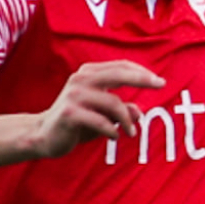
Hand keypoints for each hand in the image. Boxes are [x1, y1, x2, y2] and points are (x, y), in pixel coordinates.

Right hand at [28, 60, 166, 159]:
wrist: (44, 135)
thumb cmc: (77, 122)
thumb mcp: (103, 115)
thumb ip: (121, 111)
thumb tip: (139, 112)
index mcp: (89, 74)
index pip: (120, 66)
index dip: (142, 72)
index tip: (160, 81)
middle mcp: (81, 79)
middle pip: (119, 73)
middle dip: (142, 79)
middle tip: (161, 85)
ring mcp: (74, 95)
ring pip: (113, 103)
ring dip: (127, 120)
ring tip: (131, 133)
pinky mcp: (69, 113)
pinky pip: (101, 121)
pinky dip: (112, 130)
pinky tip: (114, 137)